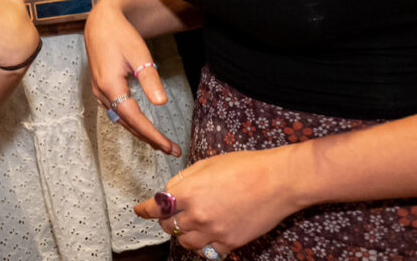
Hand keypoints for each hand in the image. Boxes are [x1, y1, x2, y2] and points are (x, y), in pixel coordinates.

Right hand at [83, 0, 180, 155]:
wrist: (100, 23)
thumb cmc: (120, 35)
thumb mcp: (139, 55)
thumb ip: (150, 80)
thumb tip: (161, 103)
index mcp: (110, 86)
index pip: (134, 118)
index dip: (152, 134)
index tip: (169, 146)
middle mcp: (101, 92)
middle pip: (127, 123)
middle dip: (149, 138)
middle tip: (172, 150)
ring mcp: (98, 91)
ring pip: (121, 120)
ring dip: (140, 132)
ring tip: (160, 143)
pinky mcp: (100, 88)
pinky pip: (116, 112)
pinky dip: (131, 122)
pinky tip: (142, 125)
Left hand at [136, 147, 301, 256]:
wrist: (277, 181)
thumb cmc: (244, 167)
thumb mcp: (206, 165)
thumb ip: (184, 180)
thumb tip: (171, 191)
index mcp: (187, 192)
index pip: (155, 207)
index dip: (144, 210)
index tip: (139, 210)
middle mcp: (197, 215)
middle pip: (168, 226)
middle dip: (165, 220)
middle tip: (171, 214)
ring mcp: (213, 232)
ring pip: (185, 242)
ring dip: (182, 234)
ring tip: (189, 226)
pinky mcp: (230, 243)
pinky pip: (208, 253)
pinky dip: (203, 247)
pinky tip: (206, 237)